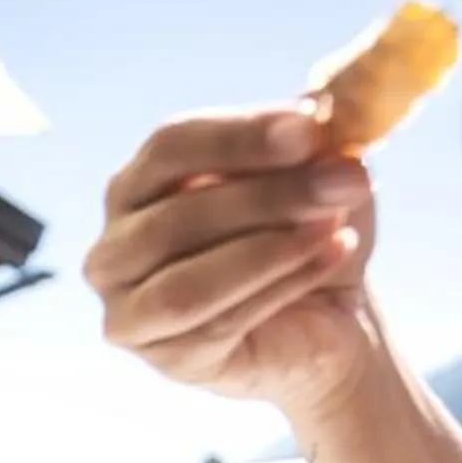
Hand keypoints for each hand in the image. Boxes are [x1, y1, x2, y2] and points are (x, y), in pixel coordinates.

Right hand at [86, 105, 383, 425]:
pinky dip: (282, 286)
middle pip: (177, 214)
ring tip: (336, 226)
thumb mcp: (315, 173)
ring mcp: (128, 308)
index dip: (238, 135)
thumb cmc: (308, 236)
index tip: (308, 127)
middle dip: (268, 195)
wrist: (330, 322)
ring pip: (189, 280)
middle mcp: (115, 245)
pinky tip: (333, 257)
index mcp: (138, 185)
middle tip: (346, 181)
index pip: (170, 146)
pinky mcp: (163, 358)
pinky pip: (218, 322)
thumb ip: (311, 136)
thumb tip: (322, 103)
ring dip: (270, 249)